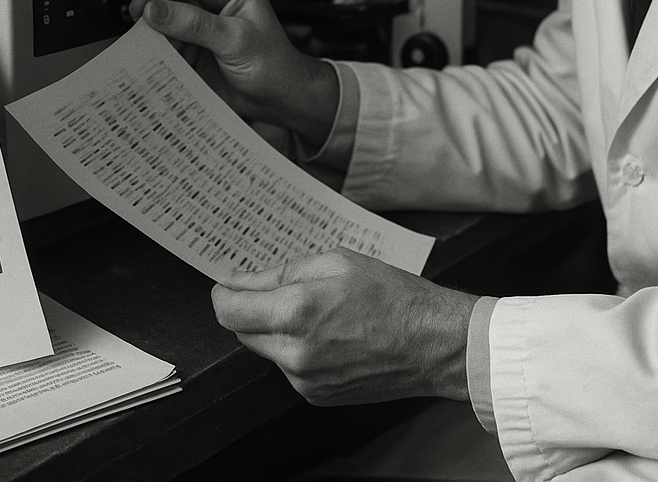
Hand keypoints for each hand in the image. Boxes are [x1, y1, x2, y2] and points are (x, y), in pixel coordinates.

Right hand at [129, 0, 338, 145]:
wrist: (279, 98)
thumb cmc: (274, 66)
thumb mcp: (236, 40)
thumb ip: (195, 24)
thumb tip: (156, 9)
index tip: (144, 6)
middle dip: (152, 8)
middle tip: (139, 28)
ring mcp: (200, 22)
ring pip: (162, 16)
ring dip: (153, 32)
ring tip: (148, 48)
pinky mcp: (192, 44)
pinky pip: (165, 40)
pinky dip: (156, 50)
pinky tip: (156, 60)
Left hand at [211, 249, 476, 405]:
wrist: (434, 344)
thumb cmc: (392, 296)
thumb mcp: (336, 262)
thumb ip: (281, 272)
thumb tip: (240, 281)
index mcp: (296, 312)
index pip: (228, 310)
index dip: (224, 292)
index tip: (229, 283)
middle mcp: (294, 352)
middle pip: (242, 331)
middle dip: (253, 309)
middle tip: (283, 290)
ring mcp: (304, 380)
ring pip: (266, 349)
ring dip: (278, 330)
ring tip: (320, 313)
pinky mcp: (316, 396)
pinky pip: (289, 368)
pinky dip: (298, 350)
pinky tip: (332, 336)